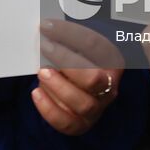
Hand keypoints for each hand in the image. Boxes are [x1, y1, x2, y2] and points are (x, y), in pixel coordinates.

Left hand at [32, 20, 123, 134]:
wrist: (79, 85)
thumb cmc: (77, 58)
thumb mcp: (78, 43)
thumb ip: (67, 34)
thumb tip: (47, 25)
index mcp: (113, 61)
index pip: (95, 45)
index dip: (69, 33)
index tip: (47, 26)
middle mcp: (109, 86)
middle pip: (93, 78)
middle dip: (66, 62)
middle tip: (45, 48)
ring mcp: (97, 107)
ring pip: (82, 103)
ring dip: (58, 87)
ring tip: (41, 72)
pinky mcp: (81, 124)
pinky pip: (67, 123)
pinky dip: (49, 109)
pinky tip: (36, 92)